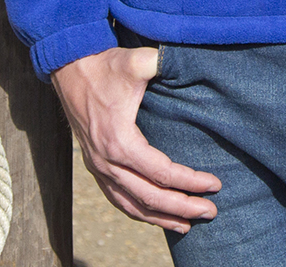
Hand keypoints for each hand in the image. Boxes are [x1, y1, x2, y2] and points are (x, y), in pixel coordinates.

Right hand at [53, 46, 220, 233]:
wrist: (70, 67)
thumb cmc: (105, 65)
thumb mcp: (135, 61)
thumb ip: (160, 62)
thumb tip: (186, 62)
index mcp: (119, 142)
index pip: (162, 173)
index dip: (190, 181)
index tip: (214, 184)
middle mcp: (107, 162)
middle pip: (149, 197)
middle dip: (182, 208)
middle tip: (210, 212)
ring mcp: (98, 167)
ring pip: (131, 205)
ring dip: (160, 218)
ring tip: (187, 225)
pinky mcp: (94, 166)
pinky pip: (117, 199)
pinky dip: (137, 212)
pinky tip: (153, 215)